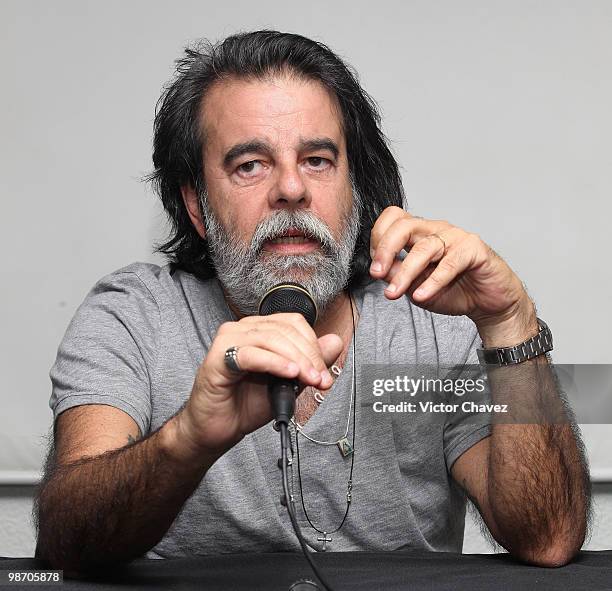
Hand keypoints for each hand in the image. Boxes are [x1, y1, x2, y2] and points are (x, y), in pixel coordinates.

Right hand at [176, 314, 342, 457]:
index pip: (293, 324)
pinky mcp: (217, 358)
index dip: (313, 345)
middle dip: (309, 356)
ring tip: (308, 380)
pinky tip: (289, 374)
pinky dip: (274, 363)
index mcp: (259, 329)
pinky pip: (251, 354)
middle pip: (285, 330)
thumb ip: (309, 362)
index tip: (324, 373)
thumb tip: (335, 341)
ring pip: (271, 339)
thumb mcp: (288, 383)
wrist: (217, 430)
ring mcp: (228, 341)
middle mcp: (242, 329)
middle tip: (320, 380)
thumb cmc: (246, 404)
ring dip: (296, 360)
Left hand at [369, 206, 537, 344]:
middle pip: (404, 226)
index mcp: (419, 234)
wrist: (487, 304)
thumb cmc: (453, 290)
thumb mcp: (415, 287)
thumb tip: (380, 270)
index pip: (393, 219)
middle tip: (377, 273)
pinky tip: (421, 295)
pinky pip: (450, 263)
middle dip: (385, 249)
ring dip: (405, 272)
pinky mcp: (474, 249)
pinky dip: (433, 281)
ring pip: (424, 247)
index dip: (378, 239)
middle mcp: (436, 230)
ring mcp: (456, 237)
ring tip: (394, 293)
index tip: (374, 267)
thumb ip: (397, 276)